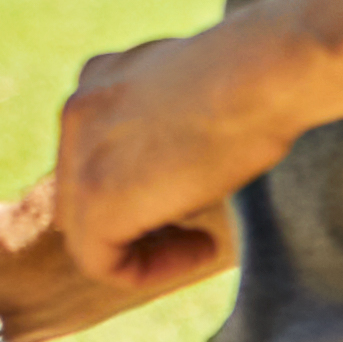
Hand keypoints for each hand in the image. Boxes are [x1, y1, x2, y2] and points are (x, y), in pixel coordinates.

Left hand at [39, 23, 297, 303]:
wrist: (264, 71)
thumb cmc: (259, 77)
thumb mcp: (199, 92)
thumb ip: (168, 122)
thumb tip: (173, 160)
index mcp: (99, 80)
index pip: (96, 156)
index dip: (142, 189)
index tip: (196, 195)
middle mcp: (78, 110)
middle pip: (83, 194)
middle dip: (137, 220)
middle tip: (195, 228)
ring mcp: (80, 154)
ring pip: (86, 230)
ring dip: (144, 248)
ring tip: (201, 241)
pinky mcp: (98, 198)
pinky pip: (100, 261)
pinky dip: (148, 270)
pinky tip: (201, 248)